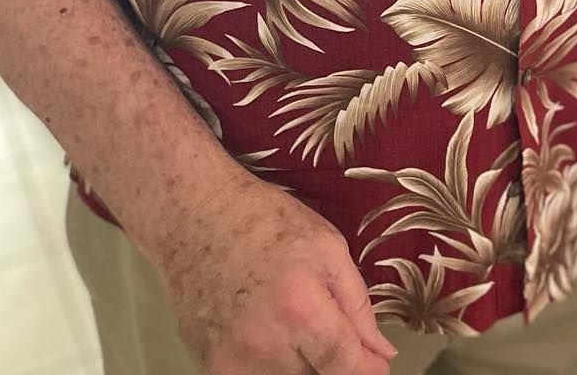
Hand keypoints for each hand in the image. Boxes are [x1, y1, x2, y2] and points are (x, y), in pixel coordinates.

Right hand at [151, 177, 396, 373]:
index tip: (377, 366)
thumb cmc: (265, 220)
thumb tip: (381, 355)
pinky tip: (267, 331)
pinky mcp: (210, 368)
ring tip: (292, 322)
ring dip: (301, 363)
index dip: (366, 371)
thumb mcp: (327, 247)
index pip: (343, 366)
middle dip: (331, 359)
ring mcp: (231, 362)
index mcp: (299, 308)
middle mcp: (264, 346)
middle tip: (322, 321)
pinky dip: (271, 364)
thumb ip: (357, 306)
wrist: (195, 216)